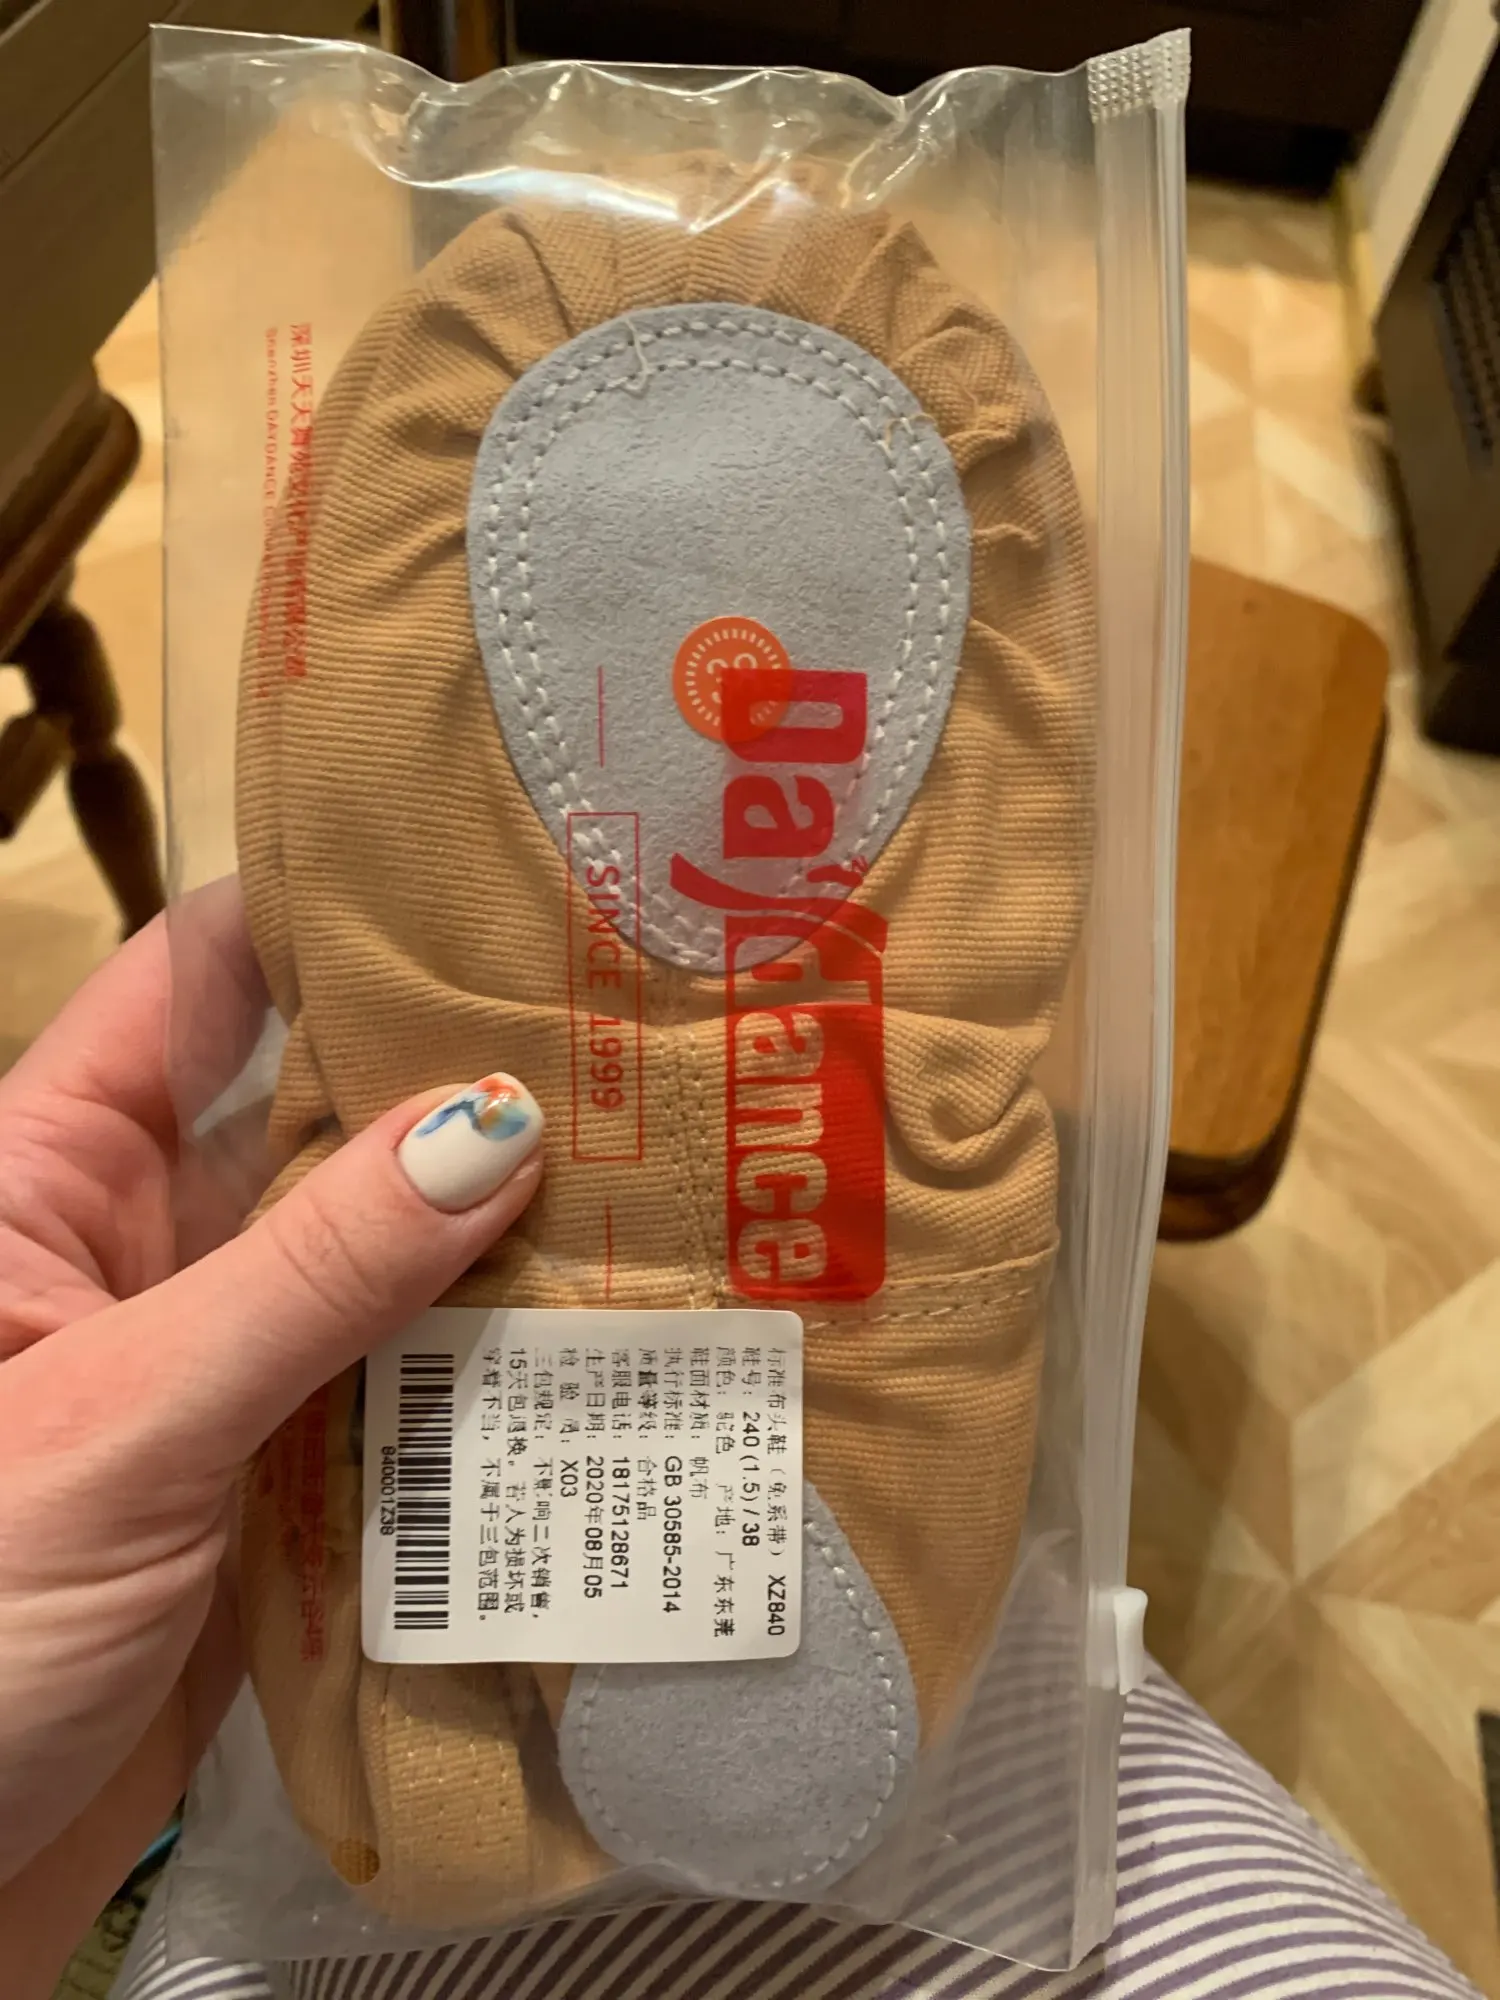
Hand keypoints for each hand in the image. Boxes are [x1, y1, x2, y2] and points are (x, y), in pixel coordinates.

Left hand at [0, 882, 542, 1995]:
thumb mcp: (118, 1420)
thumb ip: (307, 1276)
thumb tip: (497, 1124)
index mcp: (48, 1175)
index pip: (200, 986)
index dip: (333, 916)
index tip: (494, 876)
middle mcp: (141, 1248)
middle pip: (320, 1121)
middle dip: (461, 1082)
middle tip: (643, 1036)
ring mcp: (217, 1367)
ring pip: (379, 1262)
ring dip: (498, 1238)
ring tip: (673, 1174)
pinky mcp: (277, 1482)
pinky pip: (397, 1393)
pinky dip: (491, 1374)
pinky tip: (616, 1339)